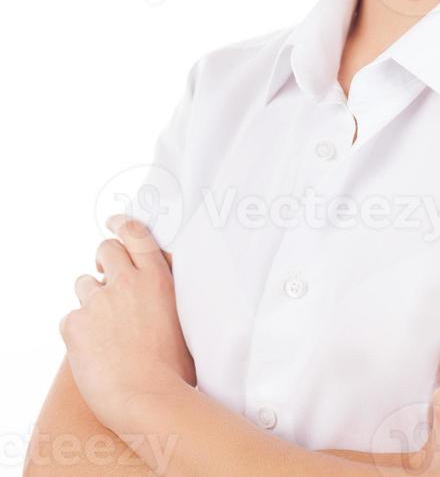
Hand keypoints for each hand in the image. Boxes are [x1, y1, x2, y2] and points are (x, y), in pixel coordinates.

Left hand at [59, 215, 195, 436]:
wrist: (148, 400)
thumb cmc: (175, 372)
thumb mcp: (185, 322)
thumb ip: (168, 298)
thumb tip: (162, 292)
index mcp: (157, 279)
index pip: (136, 234)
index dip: (122, 224)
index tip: (114, 223)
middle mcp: (126, 283)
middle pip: (105, 249)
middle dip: (105, 261)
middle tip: (108, 279)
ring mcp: (98, 302)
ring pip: (84, 283)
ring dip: (91, 299)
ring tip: (103, 328)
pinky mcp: (75, 325)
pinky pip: (70, 319)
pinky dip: (78, 331)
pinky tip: (92, 352)